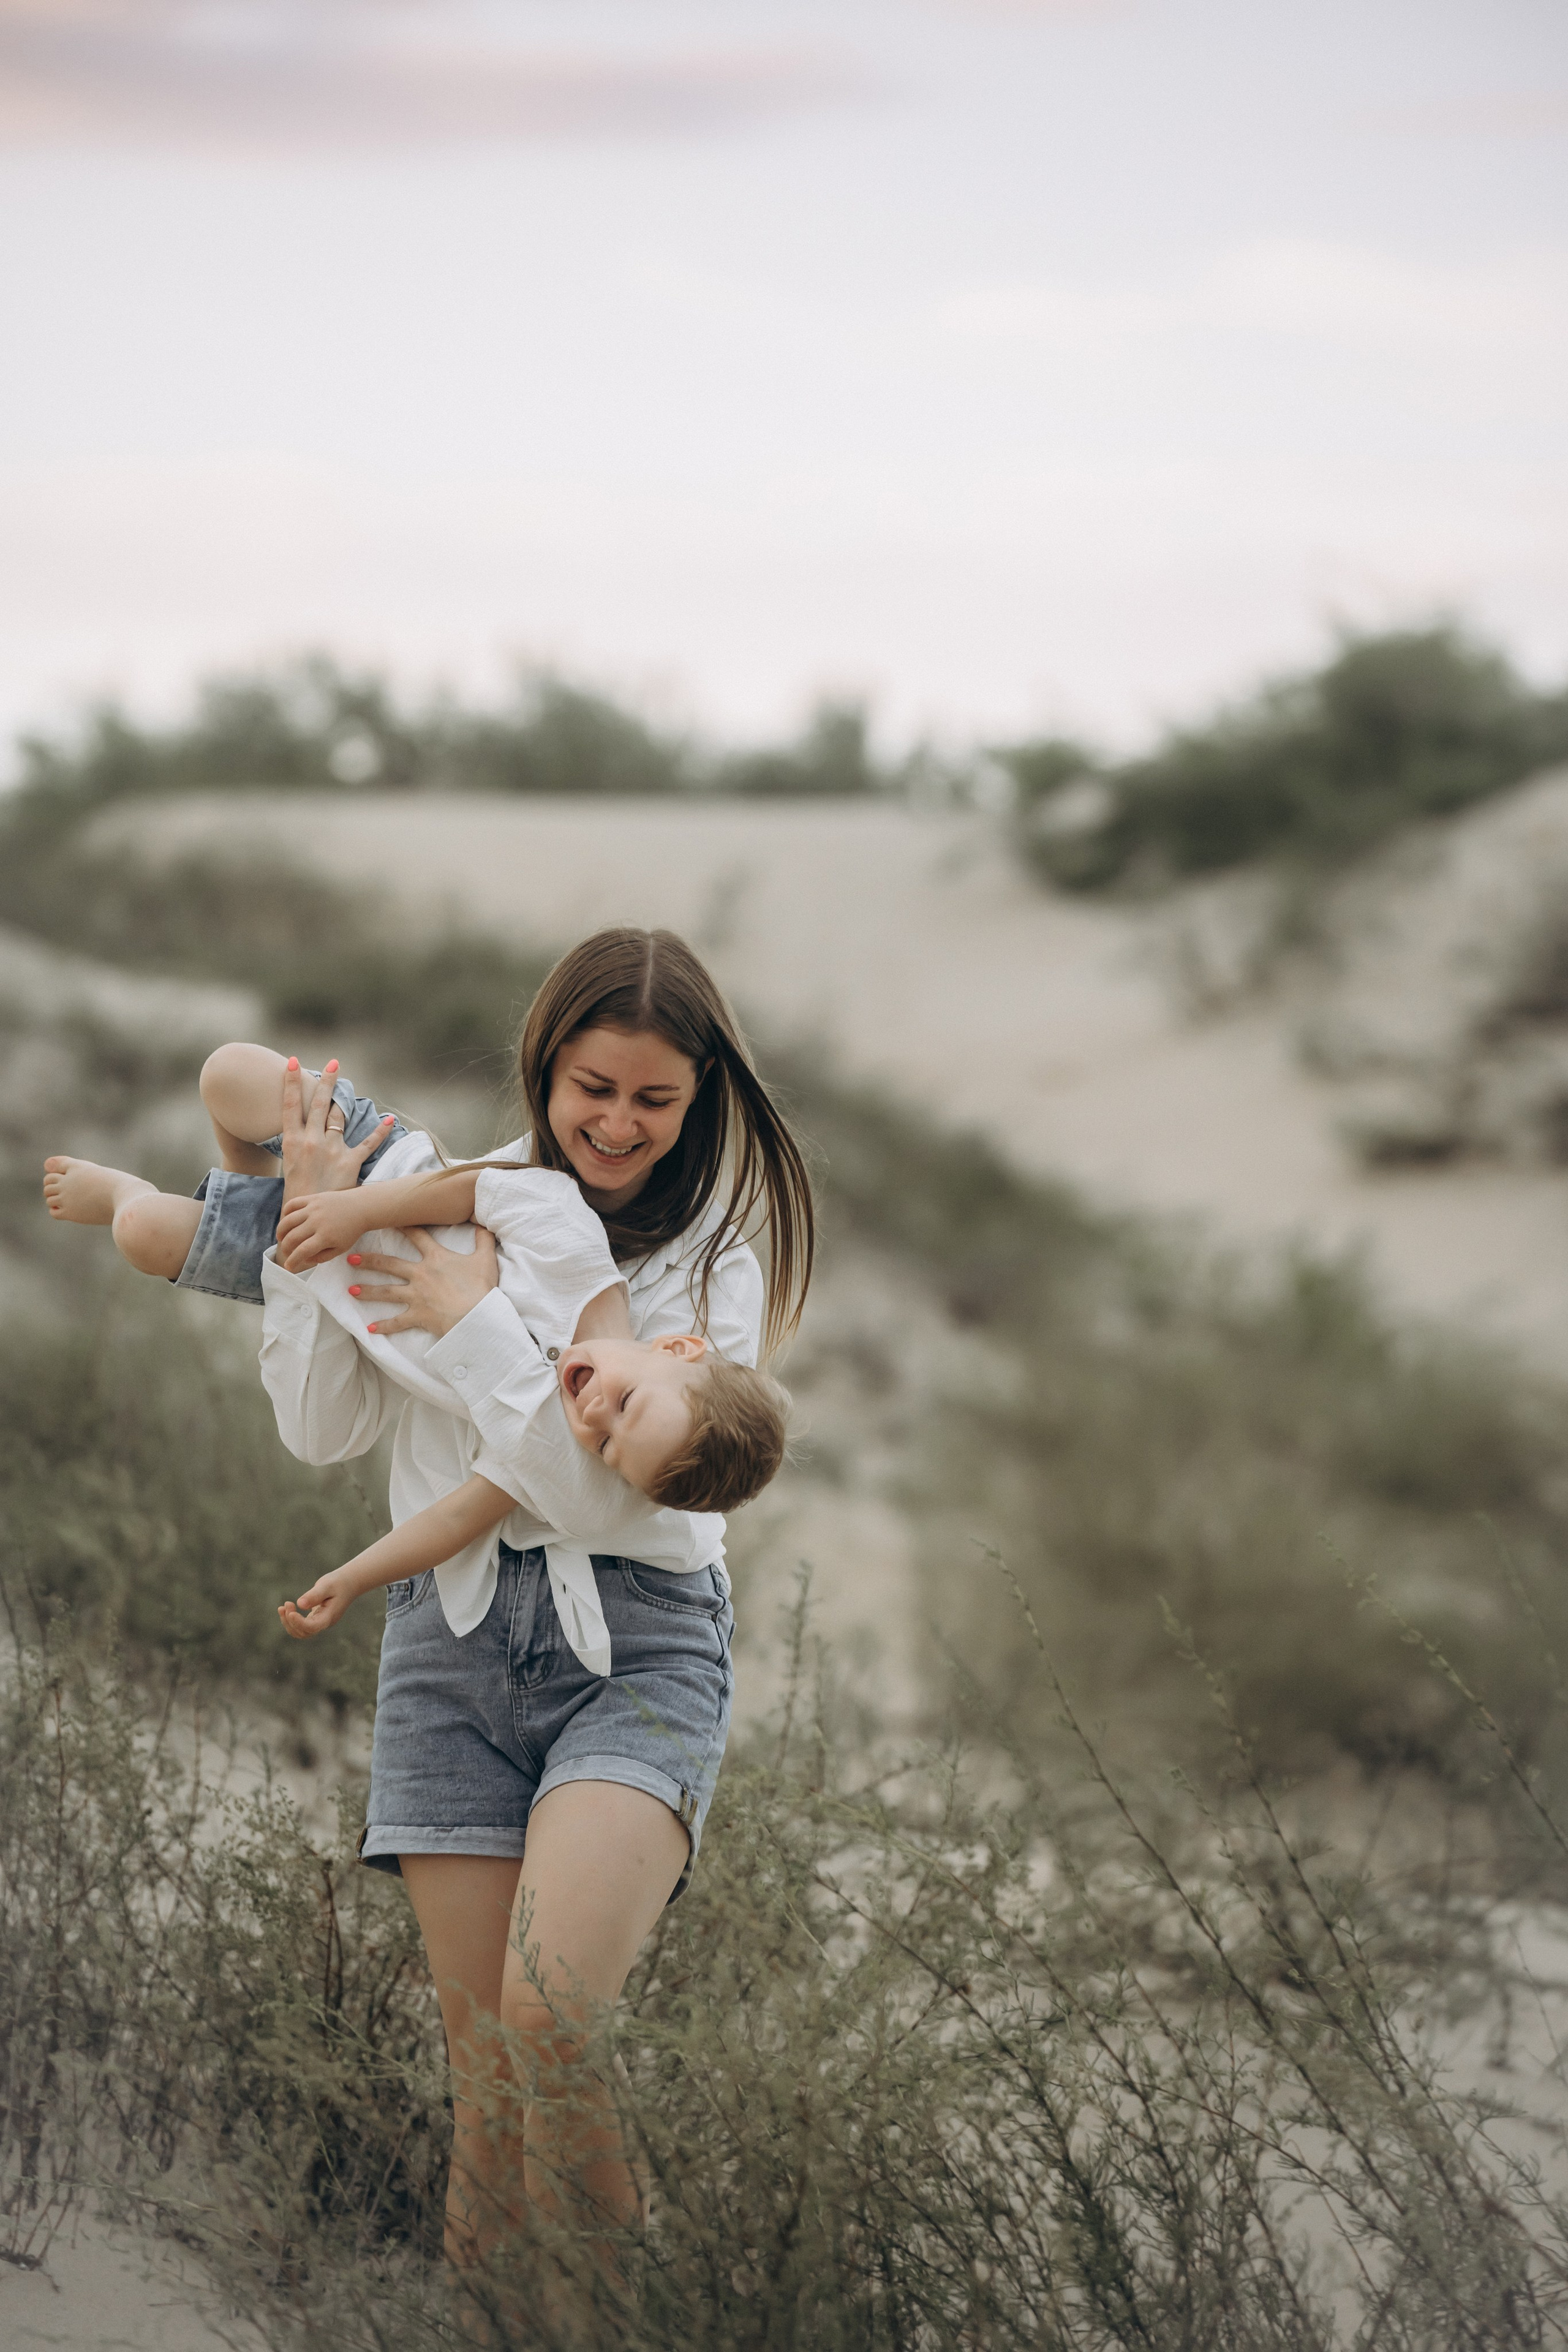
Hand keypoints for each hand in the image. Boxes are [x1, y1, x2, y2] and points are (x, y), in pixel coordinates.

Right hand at [277, 1188, 370, 1271]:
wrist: (362, 1207)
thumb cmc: (351, 1230)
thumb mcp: (341, 1248)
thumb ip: (322, 1257)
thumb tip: (304, 1259)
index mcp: (326, 1237)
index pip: (302, 1251)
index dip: (292, 1261)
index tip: (289, 1267)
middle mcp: (317, 1222)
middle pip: (292, 1237)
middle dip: (285, 1248)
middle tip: (286, 1252)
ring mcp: (314, 1208)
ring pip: (288, 1221)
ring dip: (281, 1231)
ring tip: (281, 1238)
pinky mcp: (313, 1198)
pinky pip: (293, 1204)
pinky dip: (286, 1212)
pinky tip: (287, 1220)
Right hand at [279, 1057, 393, 1205]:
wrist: (306, 1220)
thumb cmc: (296, 1195)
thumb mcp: (290, 1166)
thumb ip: (299, 1146)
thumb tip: (303, 1133)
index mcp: (292, 1142)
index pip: (289, 1106)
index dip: (289, 1082)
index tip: (292, 1061)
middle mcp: (311, 1141)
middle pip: (318, 1103)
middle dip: (326, 1081)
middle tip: (333, 1062)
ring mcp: (331, 1150)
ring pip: (339, 1116)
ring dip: (345, 1101)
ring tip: (349, 1085)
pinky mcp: (350, 1163)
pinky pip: (369, 1143)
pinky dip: (381, 1131)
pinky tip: (390, 1119)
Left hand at [279, 1568, 353, 1639]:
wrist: (349, 1582)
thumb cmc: (339, 1582)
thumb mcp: (327, 1585)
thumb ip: (314, 1595)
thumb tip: (300, 1604)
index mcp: (329, 1616)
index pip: (312, 1627)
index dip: (299, 1623)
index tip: (291, 1612)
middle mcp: (324, 1623)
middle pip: (304, 1633)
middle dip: (291, 1622)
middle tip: (286, 1604)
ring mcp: (320, 1622)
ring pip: (300, 1632)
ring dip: (288, 1622)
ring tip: (282, 1608)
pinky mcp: (316, 1618)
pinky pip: (301, 1625)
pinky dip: (291, 1619)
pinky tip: (286, 1609)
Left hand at [348, 1223, 499, 1339]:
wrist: (477, 1315)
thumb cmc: (481, 1286)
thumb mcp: (485, 1259)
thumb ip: (483, 1239)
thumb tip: (483, 1223)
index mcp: (436, 1258)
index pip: (417, 1237)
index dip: (403, 1226)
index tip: (388, 1219)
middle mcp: (420, 1274)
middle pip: (390, 1264)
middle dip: (369, 1261)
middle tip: (351, 1258)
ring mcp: (416, 1296)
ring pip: (386, 1292)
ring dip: (368, 1291)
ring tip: (351, 1291)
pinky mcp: (417, 1316)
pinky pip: (397, 1322)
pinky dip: (384, 1326)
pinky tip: (370, 1329)